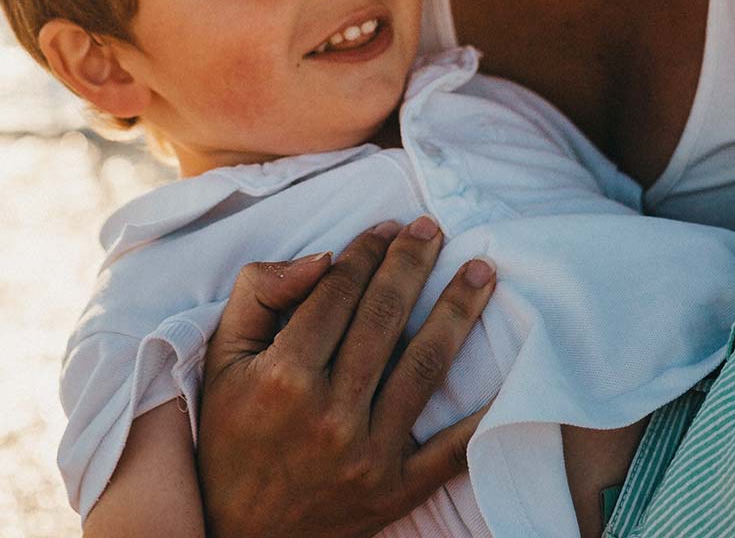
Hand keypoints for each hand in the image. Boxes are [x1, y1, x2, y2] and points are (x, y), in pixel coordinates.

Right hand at [198, 219, 496, 537]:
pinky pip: (451, 450)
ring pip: (425, 365)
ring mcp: (366, 454)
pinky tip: (512, 372)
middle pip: (385, 317)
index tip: (388, 227)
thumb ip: (260, 294)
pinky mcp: (394, 491)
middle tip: (434, 229)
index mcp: (284, 376)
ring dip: (458, 310)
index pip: (339, 292)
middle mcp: (328, 413)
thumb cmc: (231, 435)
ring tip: (482, 272)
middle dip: (413, 263)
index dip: (367, 251)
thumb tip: (322, 256)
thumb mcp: (222, 359)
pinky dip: (484, 414)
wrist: (237, 537)